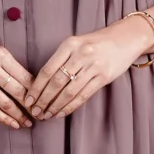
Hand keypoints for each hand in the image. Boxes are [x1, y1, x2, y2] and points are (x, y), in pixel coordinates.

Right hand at [0, 20, 32, 129]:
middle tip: (41, 115)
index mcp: (1, 55)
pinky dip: (4, 118)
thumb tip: (32, 87)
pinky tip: (13, 124)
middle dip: (31, 106)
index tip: (45, 101)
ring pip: (6, 102)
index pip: (25, 76)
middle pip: (18, 91)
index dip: (37, 92)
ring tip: (28, 123)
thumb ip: (11, 67)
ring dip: (19, 115)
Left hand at [25, 17, 152, 120]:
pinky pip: (83, 95)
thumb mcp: (76, 43)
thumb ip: (61, 59)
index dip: (36, 87)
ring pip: (69, 91)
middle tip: (34, 111)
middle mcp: (81, 54)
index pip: (47, 70)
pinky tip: (61, 113)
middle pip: (56, 82)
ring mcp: (93, 66)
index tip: (28, 99)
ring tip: (46, 115)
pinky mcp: (104, 77)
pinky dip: (70, 106)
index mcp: (69, 44)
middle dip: (43, 100)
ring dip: (55, 106)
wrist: (125, 38)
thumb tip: (41, 84)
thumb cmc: (96, 43)